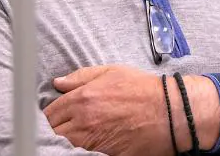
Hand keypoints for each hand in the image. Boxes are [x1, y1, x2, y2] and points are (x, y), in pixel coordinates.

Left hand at [44, 65, 219, 155]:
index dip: (52, 113)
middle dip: (57, 126)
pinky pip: (83, 152)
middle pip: (54, 130)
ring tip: (81, 130)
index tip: (58, 112)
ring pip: (66, 143)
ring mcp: (93, 140)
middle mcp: (83, 120)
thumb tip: (59, 83)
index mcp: (82, 98)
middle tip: (67, 122)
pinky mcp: (103, 153)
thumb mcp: (112, 72)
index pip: (50, 112)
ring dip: (69, 137)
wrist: (169, 112)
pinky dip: (83, 146)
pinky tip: (92, 138)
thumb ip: (81, 77)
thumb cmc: (142, 89)